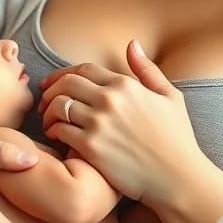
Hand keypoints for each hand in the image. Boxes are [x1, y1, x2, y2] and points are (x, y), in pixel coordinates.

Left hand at [38, 40, 202, 203]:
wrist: (178, 178)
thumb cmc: (176, 140)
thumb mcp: (170, 97)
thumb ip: (147, 70)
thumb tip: (132, 44)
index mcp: (126, 85)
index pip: (83, 69)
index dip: (62, 74)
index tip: (51, 84)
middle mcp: (110, 99)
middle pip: (66, 84)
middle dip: (50, 91)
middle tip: (44, 103)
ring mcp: (99, 123)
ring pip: (58, 106)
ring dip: (48, 112)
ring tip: (49, 122)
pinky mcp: (91, 147)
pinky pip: (59, 130)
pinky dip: (53, 131)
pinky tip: (57, 137)